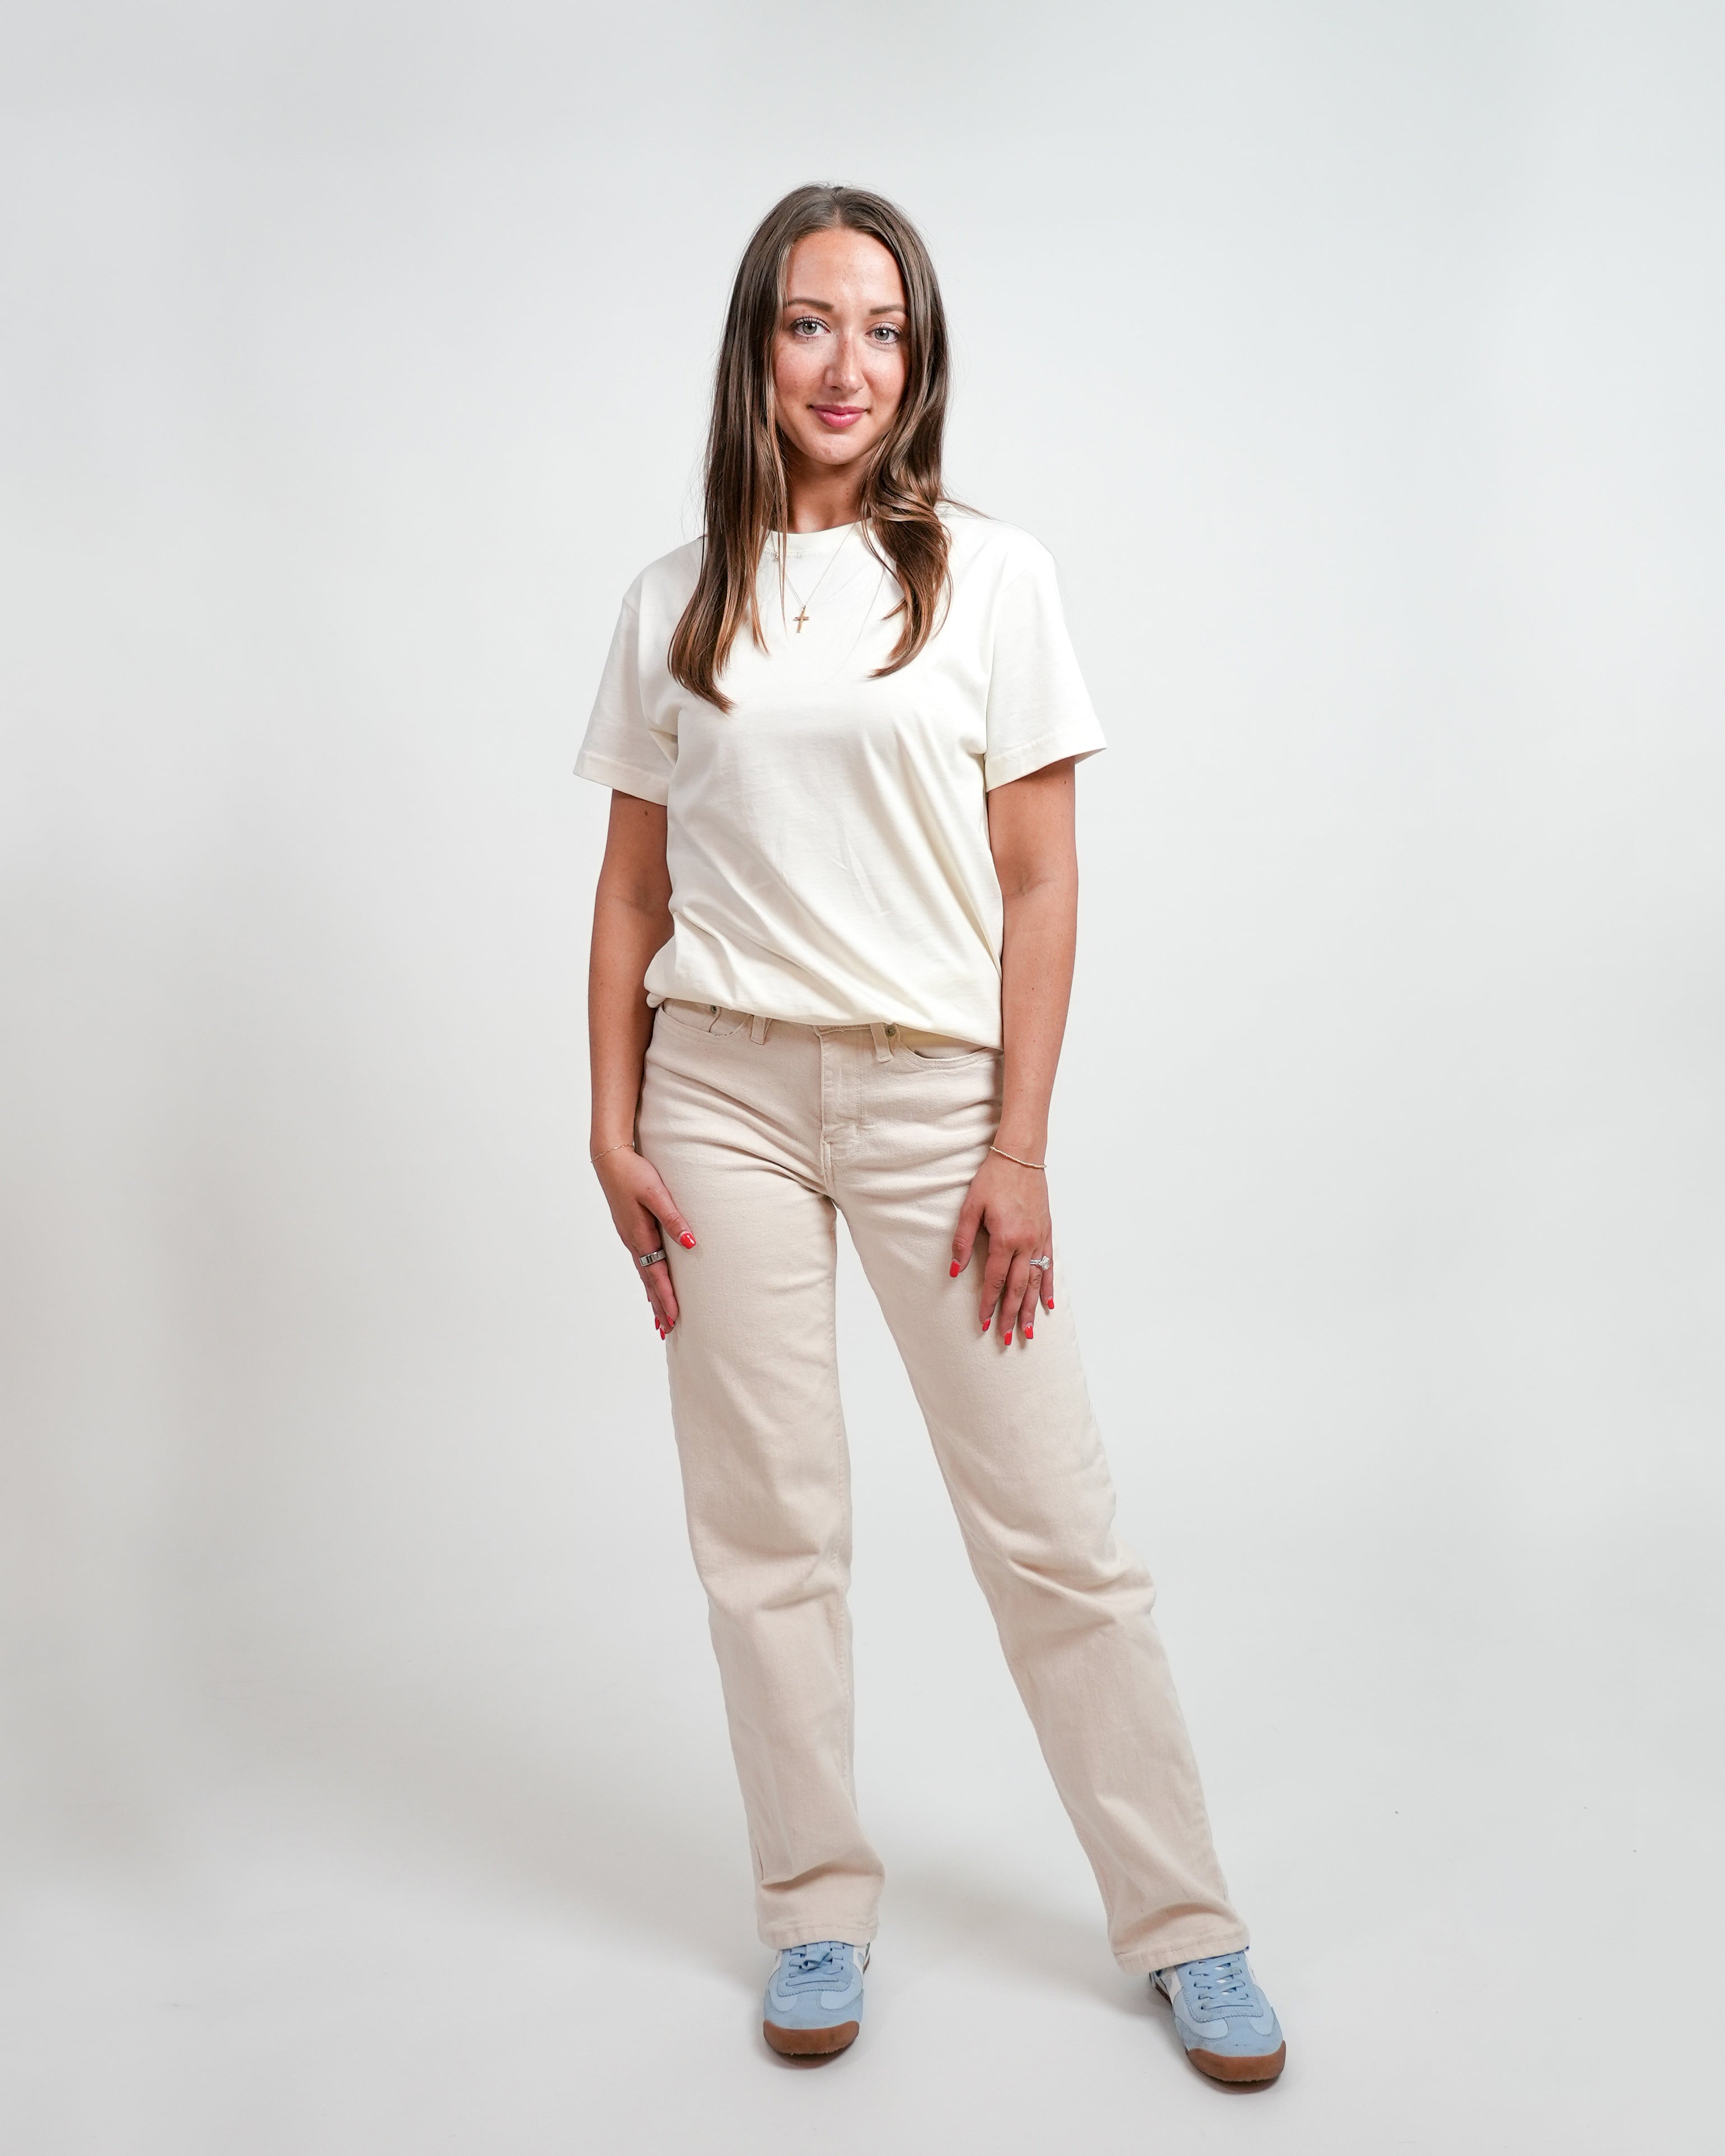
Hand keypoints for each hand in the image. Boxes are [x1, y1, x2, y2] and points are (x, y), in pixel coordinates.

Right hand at [593, 1146, 694, 1337]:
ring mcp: (630, 1237)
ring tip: (660, 1318)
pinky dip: (647, 1279)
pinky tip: (650, 1284)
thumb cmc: (634, 1173)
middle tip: (667, 1330)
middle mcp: (633, 1242)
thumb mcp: (657, 1194)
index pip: (656, 1275)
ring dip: (652, 1296)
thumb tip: (691, 1243)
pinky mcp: (630, 1230)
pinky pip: (641, 1262)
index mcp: (640, 1236)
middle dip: (659, 1306)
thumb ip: (674, 1219)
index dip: (666, 1298)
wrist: (610, 1158)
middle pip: (648, 1282)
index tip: (674, 1319)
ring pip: (644, 1274)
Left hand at [950, 1150, 1052, 1344]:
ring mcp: (1039, 1239)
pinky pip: (1049, 1265)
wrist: (1021, 1157)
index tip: (984, 1323)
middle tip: (1007, 1339)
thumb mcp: (970, 1207)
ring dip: (1030, 1308)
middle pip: (1017, 1288)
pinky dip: (1048, 1286)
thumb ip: (963, 1240)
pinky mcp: (1047, 1232)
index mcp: (1005, 1238)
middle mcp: (1026, 1243)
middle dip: (1011, 1315)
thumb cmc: (993, 1179)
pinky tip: (1047, 1303)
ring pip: (1035, 1282)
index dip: (988, 1304)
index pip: (995, 1280)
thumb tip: (956, 1270)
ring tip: (1028, 1331)